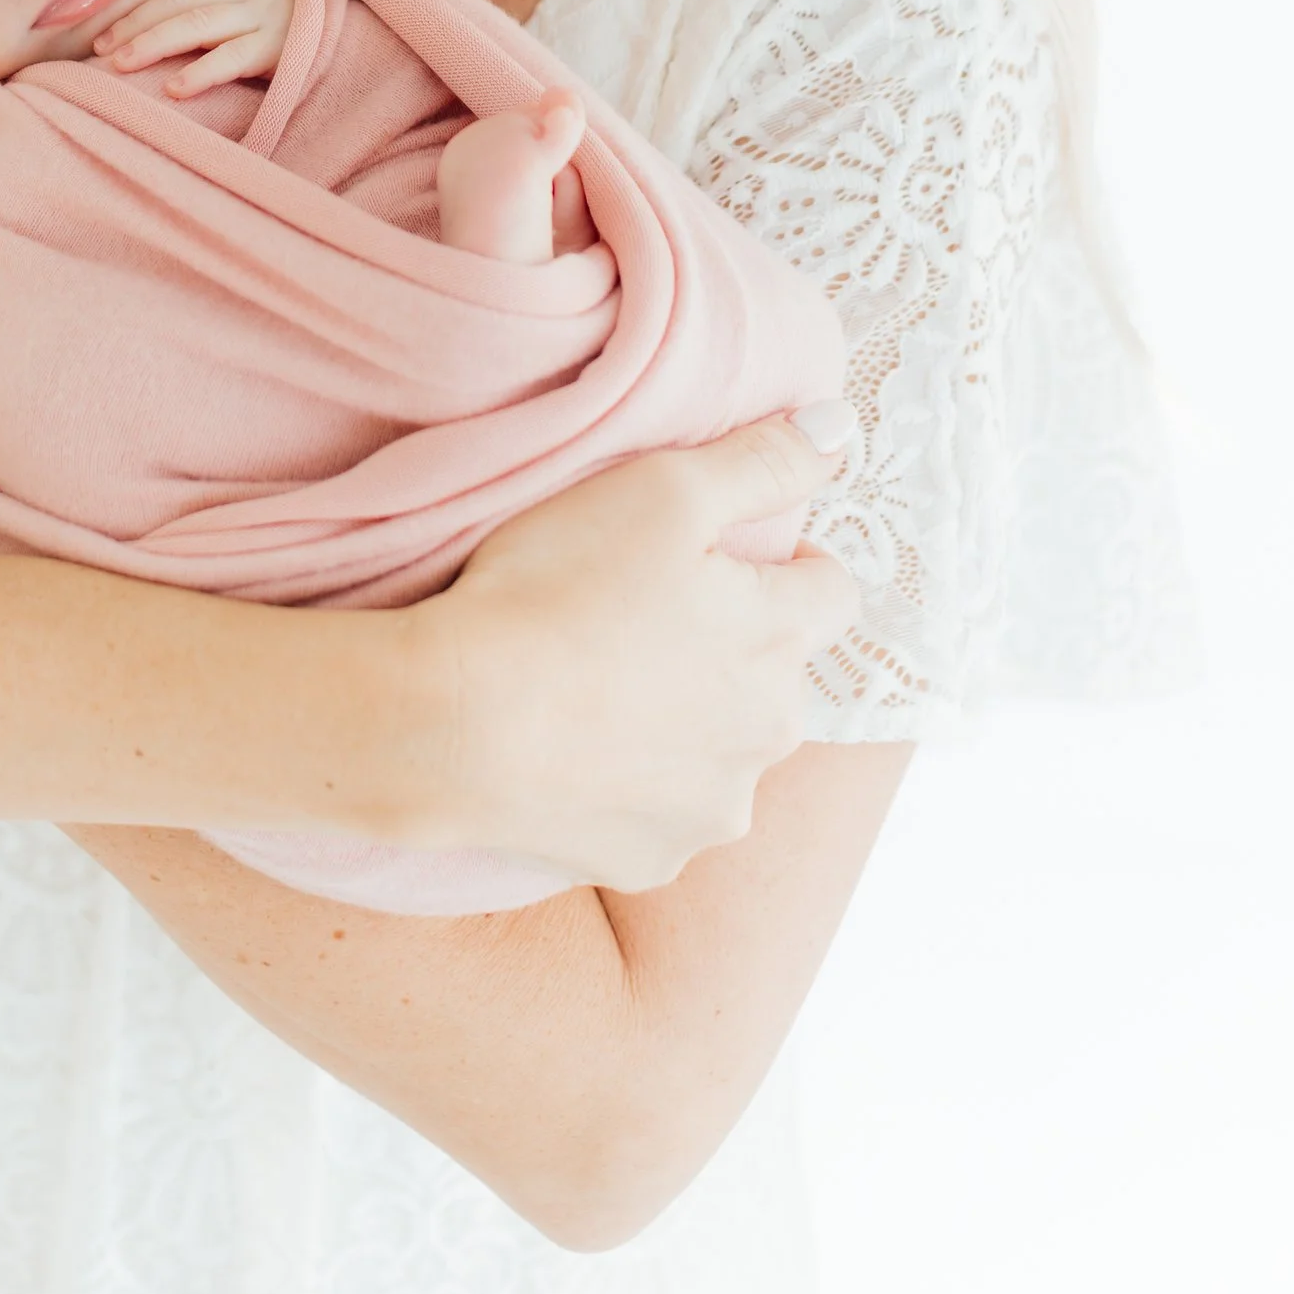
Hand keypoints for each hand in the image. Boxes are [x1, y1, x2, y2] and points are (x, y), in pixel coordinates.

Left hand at [91, 0, 296, 97]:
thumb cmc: (277, 25)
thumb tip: (141, 40)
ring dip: (156, 43)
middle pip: (178, 7)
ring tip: (123, 64)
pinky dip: (202, 72)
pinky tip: (176, 88)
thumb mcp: (240, 8)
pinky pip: (233, 58)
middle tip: (101, 52)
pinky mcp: (275, 48)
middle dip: (135, 27)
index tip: (100, 40)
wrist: (341, 22)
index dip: (133, 15)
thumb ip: (202, 14)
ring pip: (198, 25)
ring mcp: (258, 20)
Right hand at [408, 416, 863, 892]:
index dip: (780, 560)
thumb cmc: (555, 590)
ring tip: (599, 684)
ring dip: (687, 720)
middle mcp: (769, 737)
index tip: (710, 554)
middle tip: (639, 612)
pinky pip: (661, 811)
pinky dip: (632, 782)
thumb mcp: (663, 489)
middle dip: (731, 645)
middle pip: (777, 675)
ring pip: (723, 750)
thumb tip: (841, 434)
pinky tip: (574, 747)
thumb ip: (763, 460)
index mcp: (779, 640)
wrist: (452, 724)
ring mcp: (711, 809)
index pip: (831, 589)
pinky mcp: (650, 859)